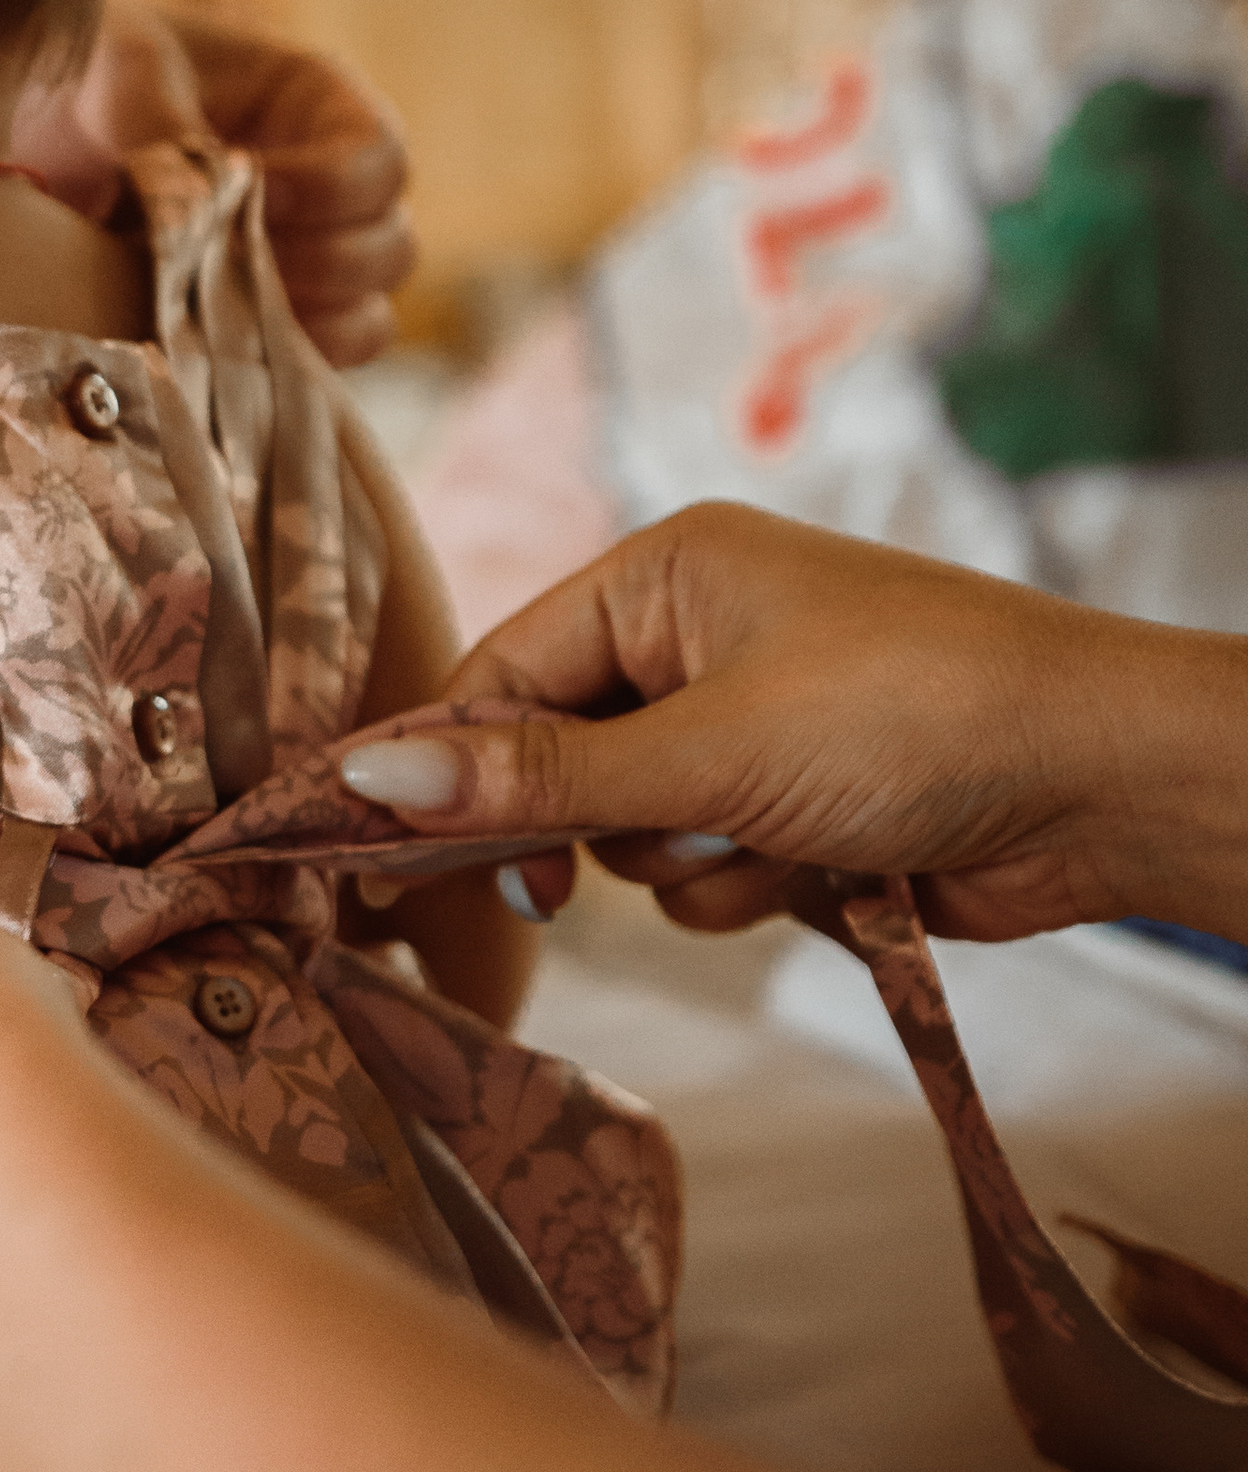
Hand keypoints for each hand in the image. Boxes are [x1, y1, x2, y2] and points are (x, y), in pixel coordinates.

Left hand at [16, 6, 415, 363]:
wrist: (21, 142)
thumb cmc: (81, 76)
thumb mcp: (117, 65)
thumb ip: (163, 115)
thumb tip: (202, 191)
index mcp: (315, 104)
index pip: (380, 158)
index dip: (331, 186)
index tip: (252, 189)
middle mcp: (329, 189)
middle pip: (391, 249)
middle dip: (319, 265)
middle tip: (222, 261)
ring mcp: (306, 266)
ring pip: (369, 321)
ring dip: (301, 324)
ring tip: (210, 307)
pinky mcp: (265, 329)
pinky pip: (314, 373)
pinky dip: (275, 370)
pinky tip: (204, 350)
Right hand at [336, 503, 1247, 949]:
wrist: (1101, 782)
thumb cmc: (914, 716)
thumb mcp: (709, 750)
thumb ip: (541, 780)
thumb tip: (370, 776)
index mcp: (665, 576)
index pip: (501, 672)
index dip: (443, 766)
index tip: (381, 855)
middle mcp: (696, 639)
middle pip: (554, 759)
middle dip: (582, 826)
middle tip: (552, 895)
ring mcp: (748, 725)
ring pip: (629, 833)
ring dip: (681, 864)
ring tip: (765, 844)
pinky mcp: (793, 805)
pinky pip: (704, 871)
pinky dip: (742, 887)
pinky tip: (816, 874)